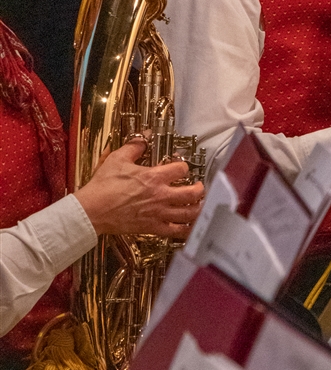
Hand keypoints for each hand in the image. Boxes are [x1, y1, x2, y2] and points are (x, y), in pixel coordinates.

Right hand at [75, 139, 203, 238]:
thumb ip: (134, 147)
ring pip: (188, 213)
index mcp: (154, 177)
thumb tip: (143, 137)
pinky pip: (175, 231)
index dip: (184, 166)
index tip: (182, 167)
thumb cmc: (103, 187)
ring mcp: (158, 214)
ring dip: (197, 208)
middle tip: (199, 186)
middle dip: (199, 189)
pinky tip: (190, 226)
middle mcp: (160, 196)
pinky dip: (186, 229)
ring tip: (199, 205)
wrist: (92, 211)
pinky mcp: (152, 228)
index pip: (181, 169)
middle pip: (192, 193)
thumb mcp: (118, 159)